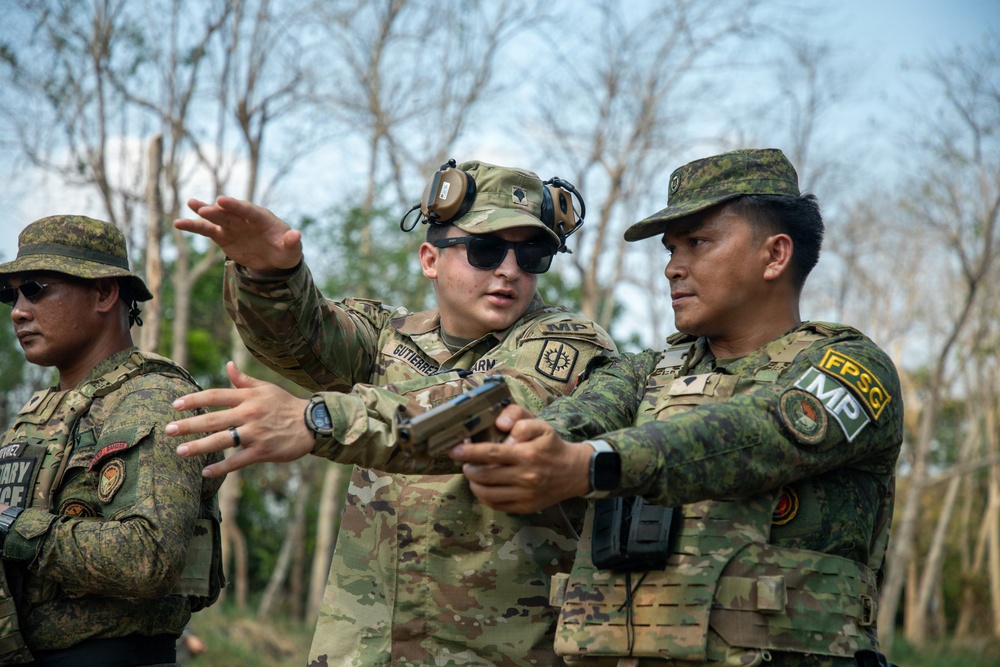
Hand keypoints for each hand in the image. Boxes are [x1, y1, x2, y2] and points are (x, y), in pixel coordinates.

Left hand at [166, 361, 313, 476]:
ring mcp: (255, 433)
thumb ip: (243, 380)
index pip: (215, 396)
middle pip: (213, 419)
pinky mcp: (262, 451)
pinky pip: (237, 461)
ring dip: (199, 446)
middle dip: (189, 425)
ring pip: (222, 440)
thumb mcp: (266, 388)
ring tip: (180, 451)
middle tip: (169, 430)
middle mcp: (249, 413)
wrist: (312, 424)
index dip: (194, 400)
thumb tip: (228, 365)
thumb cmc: (286, 404)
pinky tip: (205, 472)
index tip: (175, 405)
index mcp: (248, 397)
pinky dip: (220, 468)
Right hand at [174, 196, 303, 272]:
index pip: (248, 210)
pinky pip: (207, 230)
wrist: (275, 260)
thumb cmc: (285, 250)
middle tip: (203, 208)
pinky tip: (179, 223)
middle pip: (230, 212)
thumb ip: (292, 242)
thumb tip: (297, 235)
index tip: (222, 200)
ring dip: (203, 212)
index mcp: (262, 218)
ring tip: (190, 204)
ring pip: (216, 218)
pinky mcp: (223, 236)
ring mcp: (233, 226)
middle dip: (217, 210)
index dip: (236, 205)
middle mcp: (245, 219)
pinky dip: (194, 226)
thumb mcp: (292, 249)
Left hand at [449, 418, 591, 513]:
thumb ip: (520, 419)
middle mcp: (526, 477)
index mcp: (528, 454)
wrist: (574, 472)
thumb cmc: (552, 445)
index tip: (454, 449)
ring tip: (473, 472)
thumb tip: (501, 426)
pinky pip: (496, 505)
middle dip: (468, 467)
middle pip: (484, 475)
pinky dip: (484, 496)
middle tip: (464, 460)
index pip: (491, 453)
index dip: (469, 452)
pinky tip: (483, 486)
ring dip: (473, 483)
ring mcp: (525, 495)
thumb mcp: (541, 425)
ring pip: (487, 493)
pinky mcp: (525, 507)